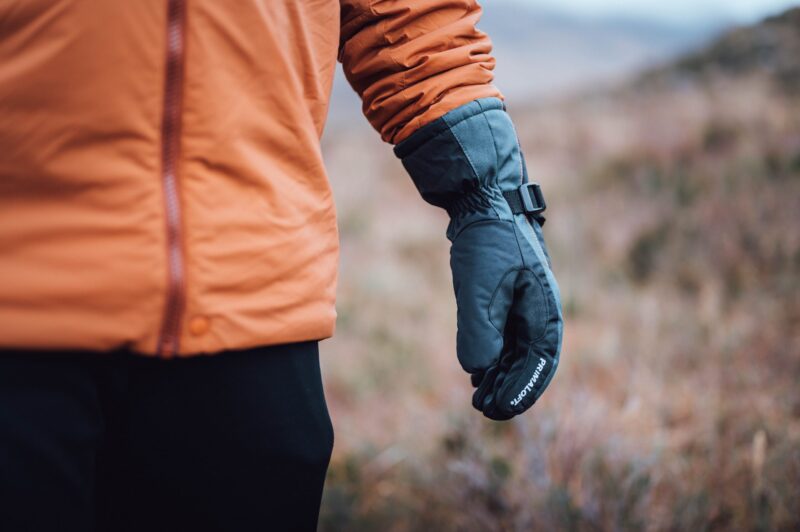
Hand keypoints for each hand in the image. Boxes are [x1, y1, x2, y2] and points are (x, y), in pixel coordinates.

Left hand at [395, 98, 563, 419]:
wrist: (483, 199)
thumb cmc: (488, 240)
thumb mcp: (481, 287)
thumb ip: (480, 331)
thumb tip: (478, 370)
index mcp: (544, 309)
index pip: (540, 362)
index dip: (523, 390)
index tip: (501, 410)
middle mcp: (537, 310)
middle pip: (528, 362)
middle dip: (508, 388)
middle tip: (483, 410)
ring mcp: (522, 303)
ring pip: (515, 351)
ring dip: (499, 376)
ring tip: (477, 399)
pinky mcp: (505, 296)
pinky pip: (504, 335)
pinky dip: (492, 356)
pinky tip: (477, 372)